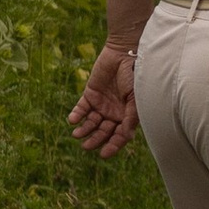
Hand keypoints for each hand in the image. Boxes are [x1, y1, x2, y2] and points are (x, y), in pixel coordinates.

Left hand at [68, 43, 140, 157]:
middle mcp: (114, 112)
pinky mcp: (90, 94)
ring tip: (76, 134)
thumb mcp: (135, 98)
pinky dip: (76, 115)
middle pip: (103, 131)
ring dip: (84, 130)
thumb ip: (130, 117)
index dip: (112, 146)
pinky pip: (81, 108)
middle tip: (85, 146)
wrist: (124, 53)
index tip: (103, 155)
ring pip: (91, 122)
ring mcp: (102, 104)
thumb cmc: (135, 76)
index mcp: (127, 116)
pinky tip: (72, 120)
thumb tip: (125, 136)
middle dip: (95, 140)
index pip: (120, 136)